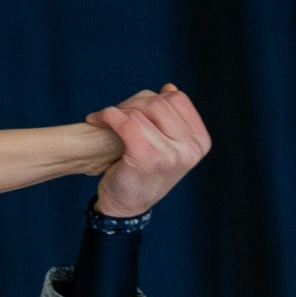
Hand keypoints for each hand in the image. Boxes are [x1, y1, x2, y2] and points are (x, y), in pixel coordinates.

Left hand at [85, 84, 210, 216]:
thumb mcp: (165, 146)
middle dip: (135, 103)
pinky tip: (96, 120)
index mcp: (200, 142)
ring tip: (106, 119)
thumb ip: (169, 120)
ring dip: (120, 109)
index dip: (154, 97)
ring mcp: (171, 154)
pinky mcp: (147, 157)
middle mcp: (190, 149)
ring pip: (144, 110)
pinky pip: (126, 122)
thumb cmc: (142, 175)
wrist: (125, 208)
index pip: (178, 99)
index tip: (136, 109)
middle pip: (161, 102)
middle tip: (116, 114)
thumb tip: (169, 88)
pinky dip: (108, 116)